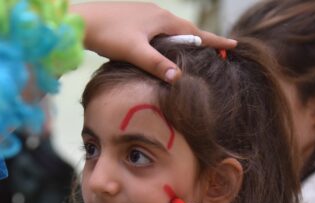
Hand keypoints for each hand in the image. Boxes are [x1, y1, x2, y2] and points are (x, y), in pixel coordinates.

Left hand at [70, 2, 236, 82]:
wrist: (81, 21)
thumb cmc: (107, 33)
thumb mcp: (133, 51)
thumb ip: (156, 64)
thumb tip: (178, 77)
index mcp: (162, 19)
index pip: (195, 32)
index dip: (214, 41)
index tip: (233, 46)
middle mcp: (156, 13)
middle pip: (184, 30)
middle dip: (200, 42)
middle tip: (216, 53)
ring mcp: (143, 15)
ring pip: (169, 31)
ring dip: (182, 42)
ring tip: (191, 54)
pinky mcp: (132, 20)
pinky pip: (156, 31)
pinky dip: (165, 41)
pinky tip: (160, 50)